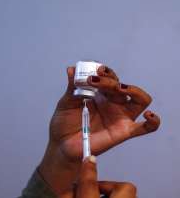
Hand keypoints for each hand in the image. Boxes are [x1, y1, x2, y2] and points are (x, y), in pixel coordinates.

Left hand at [39, 66, 160, 193]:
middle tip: (94, 79)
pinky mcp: (123, 132)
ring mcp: (119, 116)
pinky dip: (153, 121)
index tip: (93, 71)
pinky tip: (149, 115)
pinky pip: (145, 128)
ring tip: (118, 88)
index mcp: (99, 94)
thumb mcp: (66, 103)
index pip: (109, 77)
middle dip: (109, 79)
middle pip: (121, 85)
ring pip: (140, 99)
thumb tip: (71, 69)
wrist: (61, 146)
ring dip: (132, 90)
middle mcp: (112, 103)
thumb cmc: (64, 124)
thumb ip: (72, 87)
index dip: (104, 72)